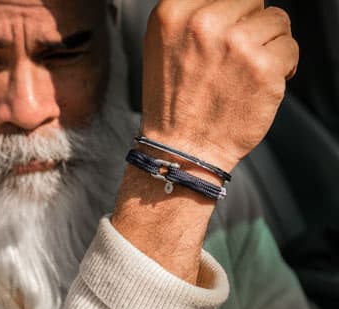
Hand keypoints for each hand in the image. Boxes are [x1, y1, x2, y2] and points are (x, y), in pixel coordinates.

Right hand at [141, 0, 298, 171]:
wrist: (181, 148)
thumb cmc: (174, 99)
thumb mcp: (163, 44)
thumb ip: (192, 13)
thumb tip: (234, 2)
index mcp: (172, 13)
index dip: (228, 12)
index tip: (225, 31)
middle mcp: (202, 22)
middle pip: (252, 0)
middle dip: (250, 25)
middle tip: (233, 56)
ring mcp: (235, 43)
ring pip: (277, 20)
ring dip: (268, 44)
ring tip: (244, 71)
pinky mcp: (264, 66)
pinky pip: (290, 48)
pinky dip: (281, 67)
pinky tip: (257, 84)